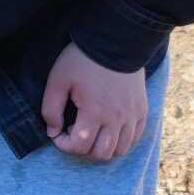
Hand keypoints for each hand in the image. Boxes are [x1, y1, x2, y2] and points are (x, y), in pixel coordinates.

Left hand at [40, 43, 148, 161]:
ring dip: (103, 148)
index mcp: (94, 112)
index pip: (79, 146)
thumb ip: (51, 109)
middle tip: (74, 133)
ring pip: (120, 150)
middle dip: (82, 149)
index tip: (57, 133)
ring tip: (92, 132)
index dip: (64, 145)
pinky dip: (121, 141)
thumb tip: (52, 131)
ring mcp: (132, 116)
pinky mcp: (142, 109)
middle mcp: (116, 119)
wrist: (116, 40)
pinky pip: (135, 138)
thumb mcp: (58, 80)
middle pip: (101, 154)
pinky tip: (109, 130)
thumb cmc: (83, 59)